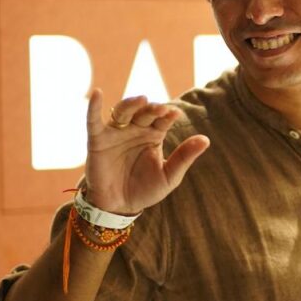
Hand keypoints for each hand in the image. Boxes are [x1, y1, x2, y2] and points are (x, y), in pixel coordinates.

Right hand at [84, 88, 209, 214]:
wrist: (120, 207)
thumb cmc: (146, 190)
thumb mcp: (169, 176)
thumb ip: (185, 157)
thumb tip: (206, 139)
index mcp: (154, 135)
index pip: (162, 120)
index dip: (168, 116)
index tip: (175, 114)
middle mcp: (135, 130)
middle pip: (144, 112)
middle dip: (152, 109)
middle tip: (161, 109)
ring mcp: (116, 133)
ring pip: (123, 112)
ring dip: (132, 104)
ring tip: (142, 100)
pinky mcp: (98, 140)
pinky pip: (94, 121)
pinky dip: (93, 107)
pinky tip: (97, 94)